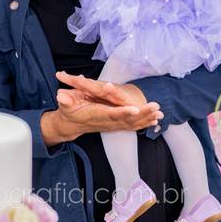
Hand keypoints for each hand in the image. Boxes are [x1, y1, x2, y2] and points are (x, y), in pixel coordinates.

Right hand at [43, 72, 162, 144]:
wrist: (71, 124)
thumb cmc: (69, 111)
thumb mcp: (64, 104)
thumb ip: (65, 99)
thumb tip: (60, 95)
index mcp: (96, 114)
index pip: (111, 113)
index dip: (123, 112)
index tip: (135, 109)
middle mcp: (106, 121)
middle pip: (127, 119)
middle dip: (142, 115)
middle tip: (156, 108)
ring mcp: (112, 125)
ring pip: (132, 123)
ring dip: (146, 119)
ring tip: (161, 114)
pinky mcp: (115, 125)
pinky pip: (132, 126)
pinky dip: (144, 124)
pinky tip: (156, 121)